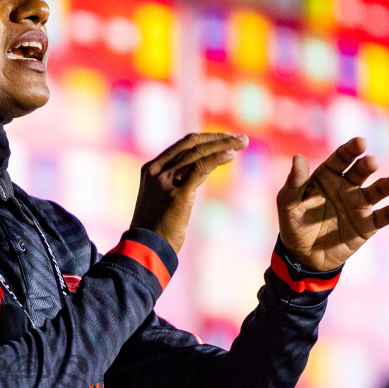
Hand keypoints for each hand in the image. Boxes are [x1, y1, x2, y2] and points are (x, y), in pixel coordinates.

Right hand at [130, 133, 246, 252]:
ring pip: (198, 153)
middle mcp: (156, 171)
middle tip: (240, 139)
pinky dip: (218, 158)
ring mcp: (165, 181)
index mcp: (150, 169)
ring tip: (242, 143)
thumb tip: (201, 169)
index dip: (206, 139)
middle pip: (192, 144)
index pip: (182, 145)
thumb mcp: (163, 197)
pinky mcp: (178, 194)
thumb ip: (176, 181)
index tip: (225, 140)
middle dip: (219, 138)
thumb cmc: (156, 228)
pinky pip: (201, 168)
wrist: (147, 249)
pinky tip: (231, 155)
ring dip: (223, 145)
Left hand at [276, 137, 388, 269]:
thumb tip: (298, 158)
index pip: (342, 158)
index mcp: (329, 175)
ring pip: (377, 191)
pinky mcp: (368, 225)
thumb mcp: (288, 203)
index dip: (351, 150)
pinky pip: (383, 217)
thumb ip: (295, 182)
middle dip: (367, 166)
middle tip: (371, 162)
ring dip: (387, 185)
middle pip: (361, 172)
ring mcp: (360, 205)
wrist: (303, 255)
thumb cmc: (295, 223)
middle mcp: (348, 186)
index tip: (360, 143)